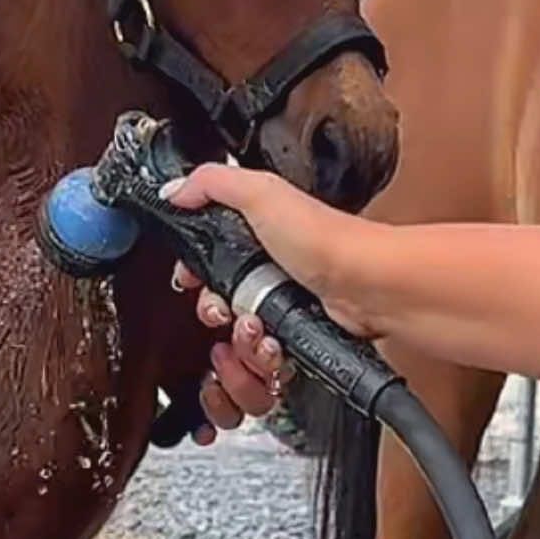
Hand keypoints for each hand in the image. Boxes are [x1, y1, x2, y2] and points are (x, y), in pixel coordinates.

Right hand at [163, 164, 387, 440]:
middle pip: (216, 299)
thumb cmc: (327, 239)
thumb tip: (173, 190)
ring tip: (254, 323)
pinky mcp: (293, 333)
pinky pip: (259, 355)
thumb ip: (212, 183)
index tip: (188, 278)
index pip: (206, 253)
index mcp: (256, 230)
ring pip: (235, 332)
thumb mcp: (261, 193)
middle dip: (212, 308)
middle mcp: (267, 266)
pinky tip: (270, 341)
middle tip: (221, 306)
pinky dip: (260, 353)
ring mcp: (280, 302)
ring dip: (238, 335)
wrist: (366, 288)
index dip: (193, 269)